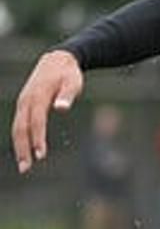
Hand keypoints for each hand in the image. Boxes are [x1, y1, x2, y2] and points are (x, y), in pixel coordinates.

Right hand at [11, 50, 83, 175]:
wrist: (58, 60)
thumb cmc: (69, 74)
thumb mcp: (73, 83)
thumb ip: (67, 95)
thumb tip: (61, 108)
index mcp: (37, 96)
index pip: (36, 121)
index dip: (37, 138)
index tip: (41, 155)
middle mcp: (26, 100)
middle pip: (20, 127)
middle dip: (22, 148)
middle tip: (26, 168)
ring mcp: (23, 102)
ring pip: (17, 127)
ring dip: (19, 146)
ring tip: (24, 166)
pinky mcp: (24, 104)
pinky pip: (19, 124)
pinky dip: (20, 138)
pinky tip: (24, 151)